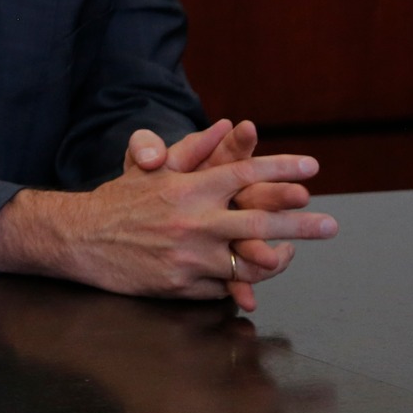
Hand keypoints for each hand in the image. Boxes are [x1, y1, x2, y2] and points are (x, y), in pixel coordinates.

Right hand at [0, 153, 337, 303]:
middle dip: (302, 223)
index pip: (244, 173)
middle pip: (260, 221)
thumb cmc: (119, 200)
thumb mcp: (151, 168)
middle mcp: (193, 220)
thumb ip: (192, 149)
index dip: (281, 169)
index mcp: (188, 187)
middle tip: (332, 225)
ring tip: (290, 254)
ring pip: (248, 262)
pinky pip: (223, 286)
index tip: (312, 167)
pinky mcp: (182, 285)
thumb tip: (225, 126)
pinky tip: (247, 277)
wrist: (80, 238)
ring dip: (276, 260)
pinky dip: (237, 282)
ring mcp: (189, 256)